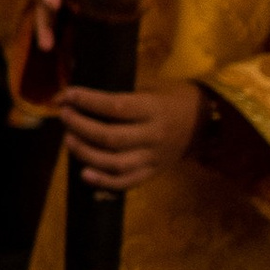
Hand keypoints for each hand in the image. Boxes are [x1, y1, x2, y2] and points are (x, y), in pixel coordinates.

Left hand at [55, 78, 199, 193]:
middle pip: (111, 137)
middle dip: (81, 126)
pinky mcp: (154, 172)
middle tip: (64, 115)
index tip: (65, 95)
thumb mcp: (150, 88)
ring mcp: (155, 158)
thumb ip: (120, 94)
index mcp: (155, 109)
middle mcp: (155, 136)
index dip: (87, 101)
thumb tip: (77, 93)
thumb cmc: (172, 98)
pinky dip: (104, 182)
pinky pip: (128, 182)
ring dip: (87, 153)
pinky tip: (84, 173)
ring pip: (116, 163)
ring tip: (68, 139)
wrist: (206, 122)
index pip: (116, 106)